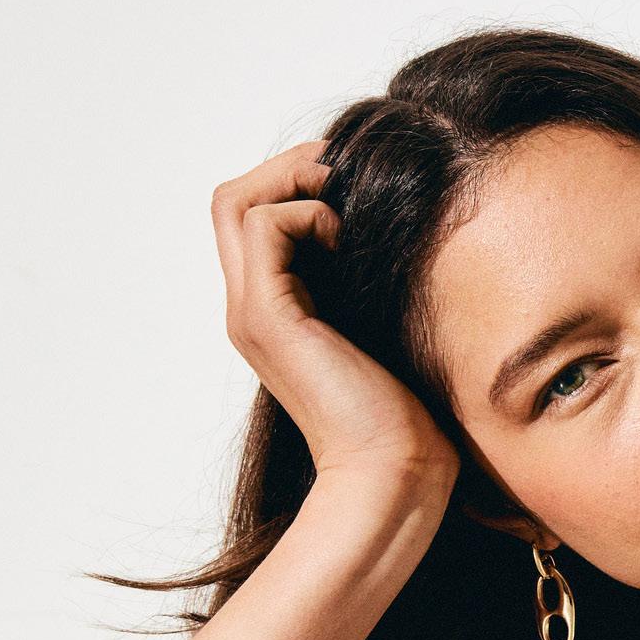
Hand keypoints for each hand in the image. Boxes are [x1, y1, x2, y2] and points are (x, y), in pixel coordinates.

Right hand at [212, 138, 457, 489]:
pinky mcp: (269, 317)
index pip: (254, 218)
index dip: (295, 184)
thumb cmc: (408, 415)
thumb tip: (399, 234)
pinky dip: (304, 214)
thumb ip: (373, 288)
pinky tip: (345, 237)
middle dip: (287, 168)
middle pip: (232, 201)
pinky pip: (263, 228)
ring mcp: (252, 312)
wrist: (395, 471)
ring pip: (236, 203)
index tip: (352, 183)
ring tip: (344, 201)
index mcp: (276, 310)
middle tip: (342, 171)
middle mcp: (251, 307)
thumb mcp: (390, 330)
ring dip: (293, 182)